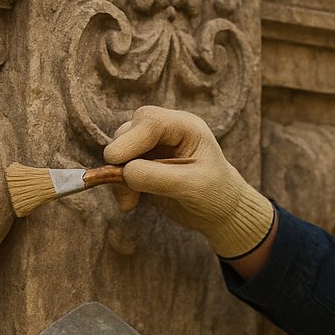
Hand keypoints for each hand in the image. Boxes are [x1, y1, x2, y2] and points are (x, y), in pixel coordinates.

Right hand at [104, 106, 273, 258]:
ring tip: (130, 202)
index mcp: (186, 127)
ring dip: (118, 175)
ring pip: (121, 148)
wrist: (220, 212)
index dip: (130, 139)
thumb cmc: (215, 195)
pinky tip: (130, 203)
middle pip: (130, 130)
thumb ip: (158, 177)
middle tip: (123, 186)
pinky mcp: (145, 162)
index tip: (114, 159)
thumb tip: (124, 171)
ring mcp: (155, 146)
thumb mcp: (192, 187)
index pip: (151, 122)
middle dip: (122, 157)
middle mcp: (168, 131)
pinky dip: (119, 184)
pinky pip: (120, 167)